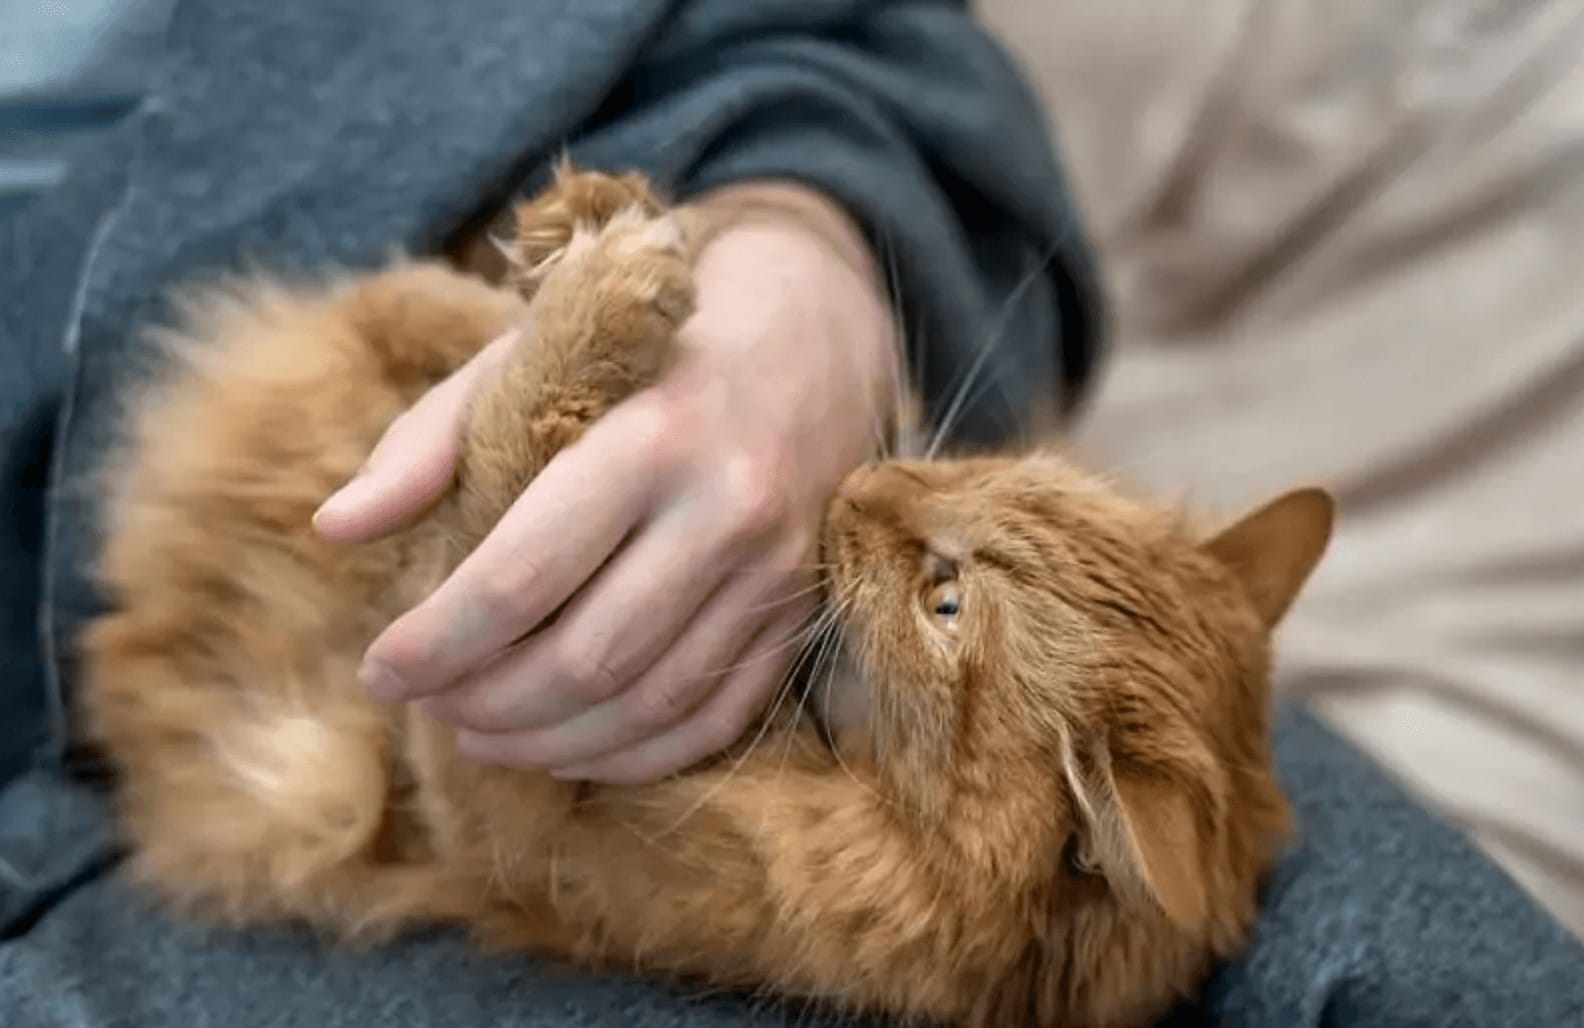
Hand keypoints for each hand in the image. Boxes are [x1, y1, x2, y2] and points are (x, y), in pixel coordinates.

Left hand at [314, 182, 898, 784]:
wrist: (814, 334)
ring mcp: (776, 570)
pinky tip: (570, 749)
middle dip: (484, 702)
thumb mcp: (529, 355)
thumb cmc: (642, 347)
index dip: (436, 643)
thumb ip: (428, 439)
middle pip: (587, 657)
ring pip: (650, 702)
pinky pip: (718, 718)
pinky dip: (635, 755)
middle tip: (425, 705)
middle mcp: (726, 509)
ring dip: (549, 741)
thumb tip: (334, 528)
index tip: (378, 670)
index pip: (523, 576)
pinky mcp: (801, 611)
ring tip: (479, 733)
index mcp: (651, 434)